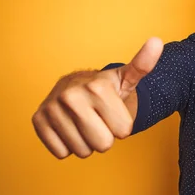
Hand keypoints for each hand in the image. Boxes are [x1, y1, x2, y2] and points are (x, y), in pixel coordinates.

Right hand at [32, 37, 162, 158]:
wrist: (75, 87)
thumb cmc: (106, 88)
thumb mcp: (126, 78)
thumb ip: (143, 64)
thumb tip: (157, 41)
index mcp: (98, 87)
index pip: (123, 132)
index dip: (122, 125)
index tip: (113, 110)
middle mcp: (71, 96)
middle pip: (103, 145)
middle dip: (105, 137)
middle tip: (99, 119)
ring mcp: (52, 108)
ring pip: (82, 151)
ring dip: (86, 142)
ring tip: (84, 122)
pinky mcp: (38, 120)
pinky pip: (61, 153)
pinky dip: (67, 145)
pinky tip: (69, 127)